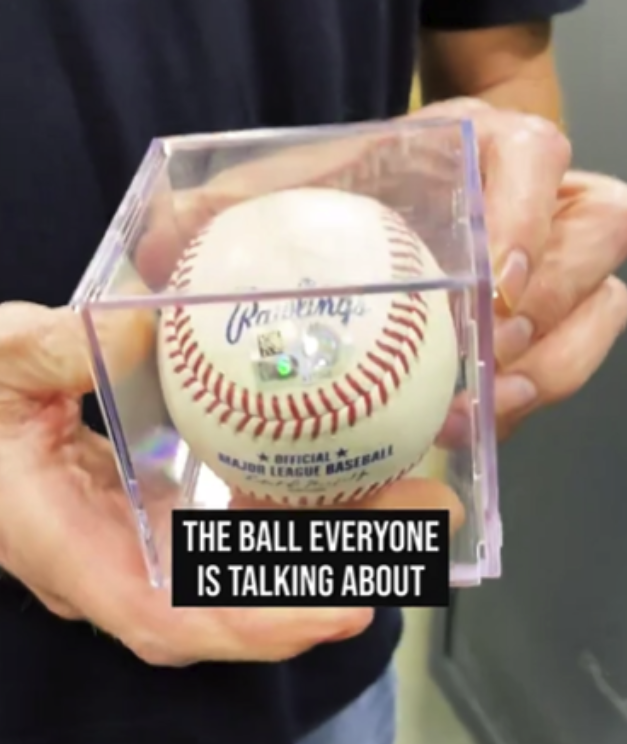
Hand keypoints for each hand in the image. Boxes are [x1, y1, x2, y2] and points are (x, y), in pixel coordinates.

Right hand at [0, 300, 462, 664]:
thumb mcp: (1, 362)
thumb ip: (57, 348)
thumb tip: (150, 318)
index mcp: (67, 540)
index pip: (163, 613)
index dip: (253, 620)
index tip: (341, 609)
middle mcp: (117, 559)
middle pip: (235, 599)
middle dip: (331, 581)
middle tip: (421, 532)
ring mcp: (146, 541)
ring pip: (250, 564)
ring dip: (335, 542)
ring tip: (415, 498)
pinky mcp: (166, 516)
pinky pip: (242, 528)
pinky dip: (302, 512)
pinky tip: (352, 473)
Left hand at [135, 102, 626, 443]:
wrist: (387, 221)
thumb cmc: (342, 203)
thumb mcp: (291, 196)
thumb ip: (235, 214)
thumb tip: (156, 251)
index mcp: (481, 147)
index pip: (535, 154)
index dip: (526, 215)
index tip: (486, 283)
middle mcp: (535, 197)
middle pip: (596, 234)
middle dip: (549, 304)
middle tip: (482, 360)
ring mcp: (554, 259)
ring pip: (601, 304)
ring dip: (552, 363)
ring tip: (485, 407)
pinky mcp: (552, 318)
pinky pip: (574, 355)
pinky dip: (536, 393)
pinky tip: (478, 424)